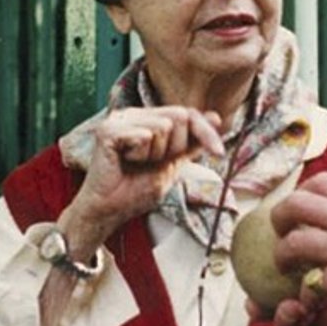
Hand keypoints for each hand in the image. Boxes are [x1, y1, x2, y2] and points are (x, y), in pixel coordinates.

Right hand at [62, 106, 224, 255]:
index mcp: (149, 120)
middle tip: (152, 164)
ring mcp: (119, 119)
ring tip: (136, 164)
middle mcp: (134, 114)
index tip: (219, 153)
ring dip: (155, 154)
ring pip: (162, 126)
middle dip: (174, 148)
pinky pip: (143, 135)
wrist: (109, 211)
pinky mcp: (108, 129)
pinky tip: (124, 162)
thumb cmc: (135, 191)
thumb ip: (192, 142)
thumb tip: (215, 117)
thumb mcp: (173, 164)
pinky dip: (140, 154)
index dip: (206, 132)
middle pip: (179, 116)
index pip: (188, 114)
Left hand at [270, 172, 326, 304]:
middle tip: (279, 229)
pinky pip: (313, 280)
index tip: (301, 204)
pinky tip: (314, 292)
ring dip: (282, 255)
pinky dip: (310, 287)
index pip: (321, 182)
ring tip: (284, 265)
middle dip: (280, 217)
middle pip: (295, 205)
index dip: (304, 191)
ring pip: (292, 243)